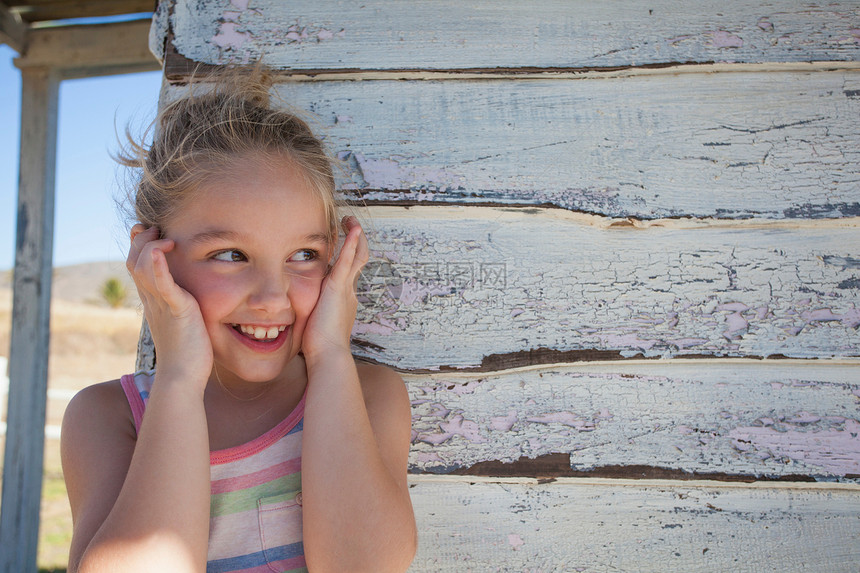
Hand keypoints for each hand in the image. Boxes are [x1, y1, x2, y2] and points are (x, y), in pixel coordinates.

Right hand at [127, 225, 212, 393]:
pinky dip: (158, 264)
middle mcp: (152, 300)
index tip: (151, 231)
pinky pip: (162, 283)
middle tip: (158, 228)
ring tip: (167, 238)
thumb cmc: (188, 354)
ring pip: (142, 266)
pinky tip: (162, 249)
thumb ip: (182, 305)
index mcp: (153, 301)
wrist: (182, 378)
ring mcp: (161, 304)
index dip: (140, 244)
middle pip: (134, 260)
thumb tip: (191, 297)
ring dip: (151, 245)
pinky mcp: (176, 309)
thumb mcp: (183, 322)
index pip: (138, 265)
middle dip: (143, 239)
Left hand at [301, 216, 368, 361]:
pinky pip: (348, 260)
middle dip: (355, 242)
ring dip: (354, 236)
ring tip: (350, 219)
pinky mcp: (339, 287)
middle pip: (357, 260)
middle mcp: (348, 292)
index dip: (345, 257)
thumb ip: (306, 315)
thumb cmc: (317, 348)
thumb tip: (288, 317)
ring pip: (356, 255)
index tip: (337, 247)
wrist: (328, 356)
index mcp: (342, 300)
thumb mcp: (311, 325)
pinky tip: (352, 228)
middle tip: (350, 224)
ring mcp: (346, 289)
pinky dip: (351, 243)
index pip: (346, 272)